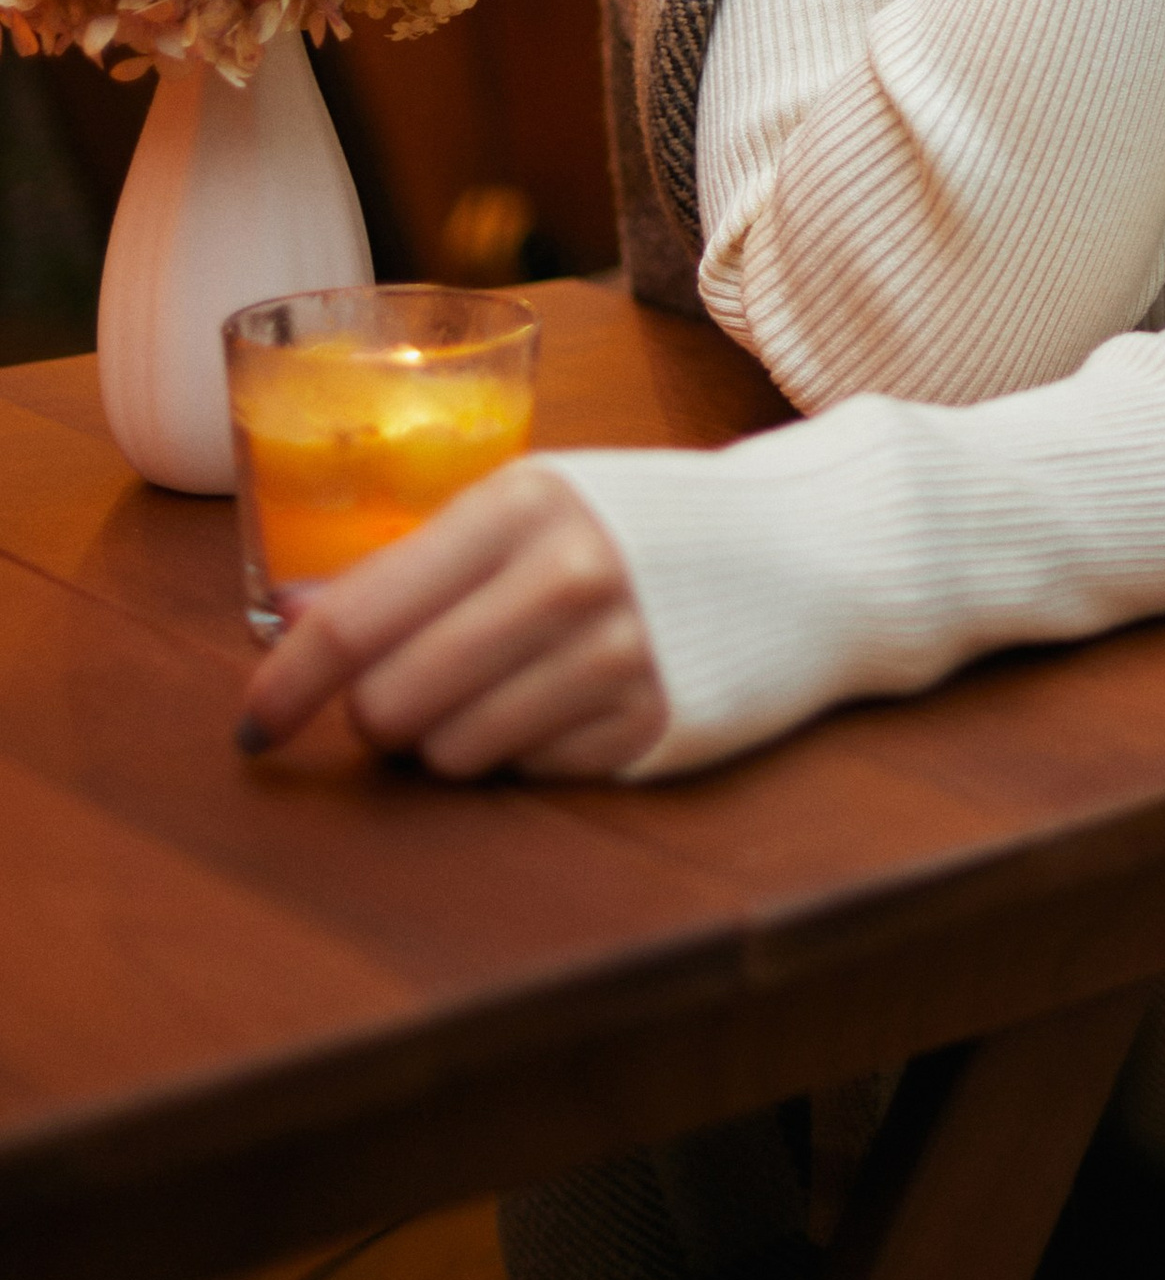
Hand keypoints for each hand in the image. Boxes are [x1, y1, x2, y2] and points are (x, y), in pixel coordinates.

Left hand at [235, 463, 667, 780]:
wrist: (797, 551)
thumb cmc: (640, 525)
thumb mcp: (527, 508)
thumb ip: (409, 562)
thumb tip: (286, 616)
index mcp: (520, 504)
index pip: (360, 619)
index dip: (288, 684)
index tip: (251, 727)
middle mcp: (567, 576)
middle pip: (391, 703)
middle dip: (380, 712)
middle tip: (414, 685)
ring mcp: (615, 657)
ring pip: (449, 754)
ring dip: (451, 737)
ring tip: (506, 685)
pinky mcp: (648, 726)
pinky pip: (525, 775)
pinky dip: (525, 750)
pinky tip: (568, 701)